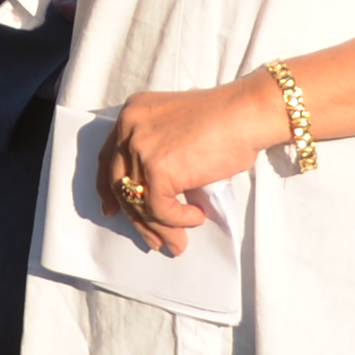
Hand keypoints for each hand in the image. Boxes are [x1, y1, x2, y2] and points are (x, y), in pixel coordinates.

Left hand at [99, 76, 283, 256]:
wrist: (246, 113)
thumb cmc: (225, 119)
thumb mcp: (177, 125)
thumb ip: (160, 148)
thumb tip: (157, 191)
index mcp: (132, 113)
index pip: (109, 157)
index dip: (108, 187)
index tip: (112, 209)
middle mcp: (129, 128)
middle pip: (120, 183)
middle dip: (136, 217)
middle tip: (152, 238)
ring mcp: (140, 148)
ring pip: (139, 202)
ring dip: (160, 227)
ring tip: (178, 241)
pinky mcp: (157, 170)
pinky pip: (160, 209)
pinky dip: (178, 219)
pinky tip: (195, 217)